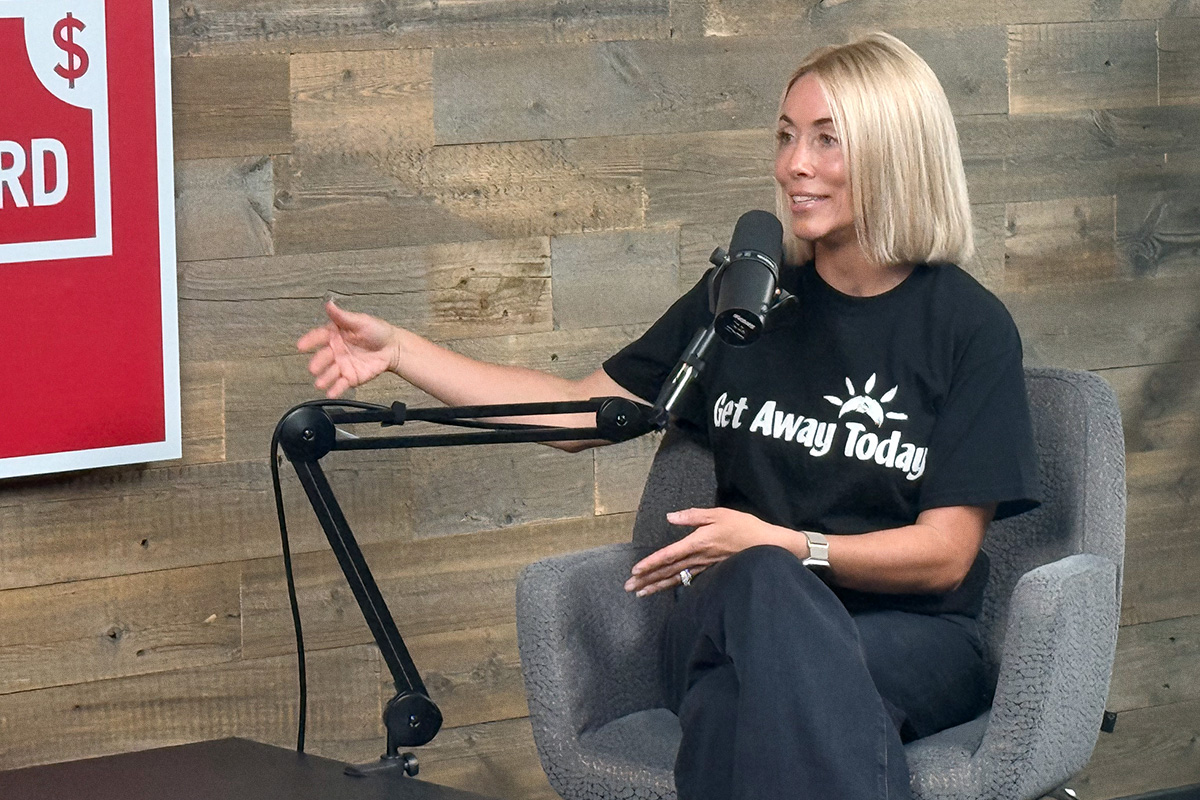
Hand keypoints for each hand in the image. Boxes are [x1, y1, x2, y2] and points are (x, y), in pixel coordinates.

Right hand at [297, 301, 398, 397]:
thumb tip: (329, 304)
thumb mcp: (360, 320)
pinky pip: (341, 384)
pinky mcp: (350, 377)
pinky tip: (331, 392)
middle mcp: (335, 350)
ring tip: (320, 383)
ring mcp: (342, 364)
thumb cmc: (377, 331)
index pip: (319, 337)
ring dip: (324, 378)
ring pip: (330, 372)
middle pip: (323, 357)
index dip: (309, 341)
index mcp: (335, 334)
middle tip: (313, 368)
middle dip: (317, 363)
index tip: (301, 346)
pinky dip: (335, 389)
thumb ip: (343, 316)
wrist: (393, 348)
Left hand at [624, 507, 791, 596]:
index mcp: (697, 543)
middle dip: (647, 579)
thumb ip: (693, 516)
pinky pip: (688, 579)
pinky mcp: (711, 570)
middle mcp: (698, 557)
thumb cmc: (744, 527)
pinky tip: (665, 589)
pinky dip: (673, 585)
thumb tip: (670, 516)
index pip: (669, 555)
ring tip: (640, 593)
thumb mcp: (718, 514)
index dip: (651, 563)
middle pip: (668, 570)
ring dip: (657, 585)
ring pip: (676, 578)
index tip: (636, 571)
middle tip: (628, 587)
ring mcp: (704, 566)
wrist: (767, 545)